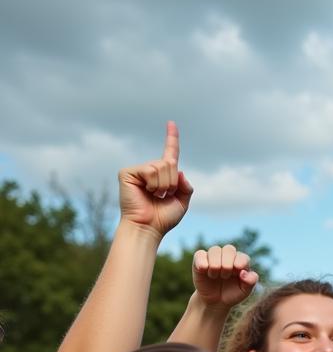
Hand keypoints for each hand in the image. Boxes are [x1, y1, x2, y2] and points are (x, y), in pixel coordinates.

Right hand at [118, 121, 193, 238]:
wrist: (148, 228)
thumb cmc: (163, 218)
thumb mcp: (182, 202)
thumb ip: (186, 186)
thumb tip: (179, 170)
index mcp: (163, 175)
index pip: (169, 153)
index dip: (171, 138)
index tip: (172, 123)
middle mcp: (150, 170)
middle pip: (171, 164)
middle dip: (173, 182)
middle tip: (163, 196)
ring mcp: (138, 170)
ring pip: (162, 166)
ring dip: (164, 185)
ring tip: (155, 195)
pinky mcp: (128, 172)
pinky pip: (150, 170)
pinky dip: (154, 183)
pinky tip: (147, 192)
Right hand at [192, 245, 258, 309]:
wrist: (215, 301)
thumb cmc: (232, 294)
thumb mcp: (244, 291)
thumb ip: (250, 282)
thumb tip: (244, 272)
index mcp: (240, 262)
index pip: (242, 257)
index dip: (240, 262)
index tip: (237, 271)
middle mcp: (227, 256)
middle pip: (229, 249)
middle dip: (228, 262)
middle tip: (225, 276)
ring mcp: (213, 257)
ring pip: (215, 250)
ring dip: (215, 263)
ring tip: (214, 276)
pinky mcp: (200, 260)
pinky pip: (199, 254)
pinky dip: (202, 261)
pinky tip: (204, 269)